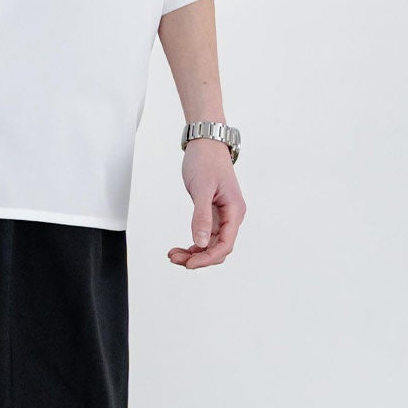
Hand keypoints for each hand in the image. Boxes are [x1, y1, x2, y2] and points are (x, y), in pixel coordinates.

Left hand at [168, 142, 244, 268]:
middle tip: (174, 258)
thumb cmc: (206, 161)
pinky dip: (194, 243)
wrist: (206, 143)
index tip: (188, 264)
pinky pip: (205, 236)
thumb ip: (201, 217)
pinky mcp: (213, 213)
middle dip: (198, 258)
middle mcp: (232, 216)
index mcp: (234, 211)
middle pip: (218, 249)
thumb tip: (200, 243)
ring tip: (173, 254)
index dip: (207, 258)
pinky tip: (181, 248)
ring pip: (210, 244)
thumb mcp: (202, 189)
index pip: (225, 245)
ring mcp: (223, 216)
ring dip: (194, 253)